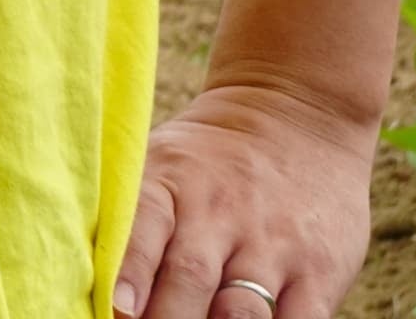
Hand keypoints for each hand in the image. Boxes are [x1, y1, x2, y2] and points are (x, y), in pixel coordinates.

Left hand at [113, 84, 376, 318]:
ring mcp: (272, 244)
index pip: (146, 222)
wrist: (297, 116)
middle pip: (189, 279)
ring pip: (240, 312)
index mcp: (171, 182)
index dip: (130, 267)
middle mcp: (220, 213)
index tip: (118, 305)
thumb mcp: (162, 164)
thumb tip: (97, 289)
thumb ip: (129, 221)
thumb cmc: (208, 160)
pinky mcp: (318, 272)